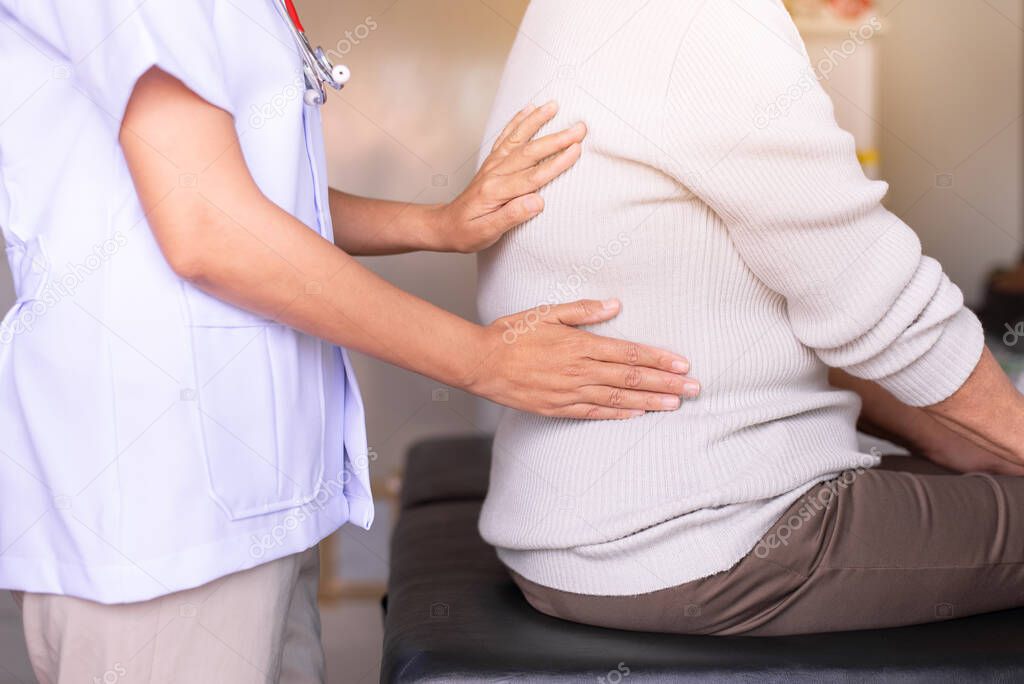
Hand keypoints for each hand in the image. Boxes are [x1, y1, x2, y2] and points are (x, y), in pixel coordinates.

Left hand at [434, 101, 586, 252]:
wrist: (445, 225)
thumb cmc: (466, 232)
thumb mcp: (487, 233)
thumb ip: (512, 216)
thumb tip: (538, 201)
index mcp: (496, 191)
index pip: (533, 176)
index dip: (556, 163)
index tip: (576, 150)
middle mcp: (495, 173)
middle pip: (530, 152)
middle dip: (556, 138)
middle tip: (580, 127)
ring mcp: (493, 165)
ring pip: (518, 138)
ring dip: (537, 121)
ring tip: (554, 105)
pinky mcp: (492, 162)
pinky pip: (506, 137)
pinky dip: (518, 121)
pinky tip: (529, 109)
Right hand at [462, 299, 699, 419]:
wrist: (480, 363)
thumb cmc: (512, 334)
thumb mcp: (547, 313)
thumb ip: (583, 311)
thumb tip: (615, 305)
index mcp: (580, 345)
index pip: (629, 352)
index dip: (659, 359)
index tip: (683, 363)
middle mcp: (579, 371)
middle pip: (631, 377)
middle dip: (666, 383)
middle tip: (694, 388)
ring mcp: (570, 392)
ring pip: (619, 397)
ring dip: (650, 401)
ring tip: (676, 403)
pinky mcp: (558, 407)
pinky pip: (595, 412)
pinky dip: (619, 413)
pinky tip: (638, 413)